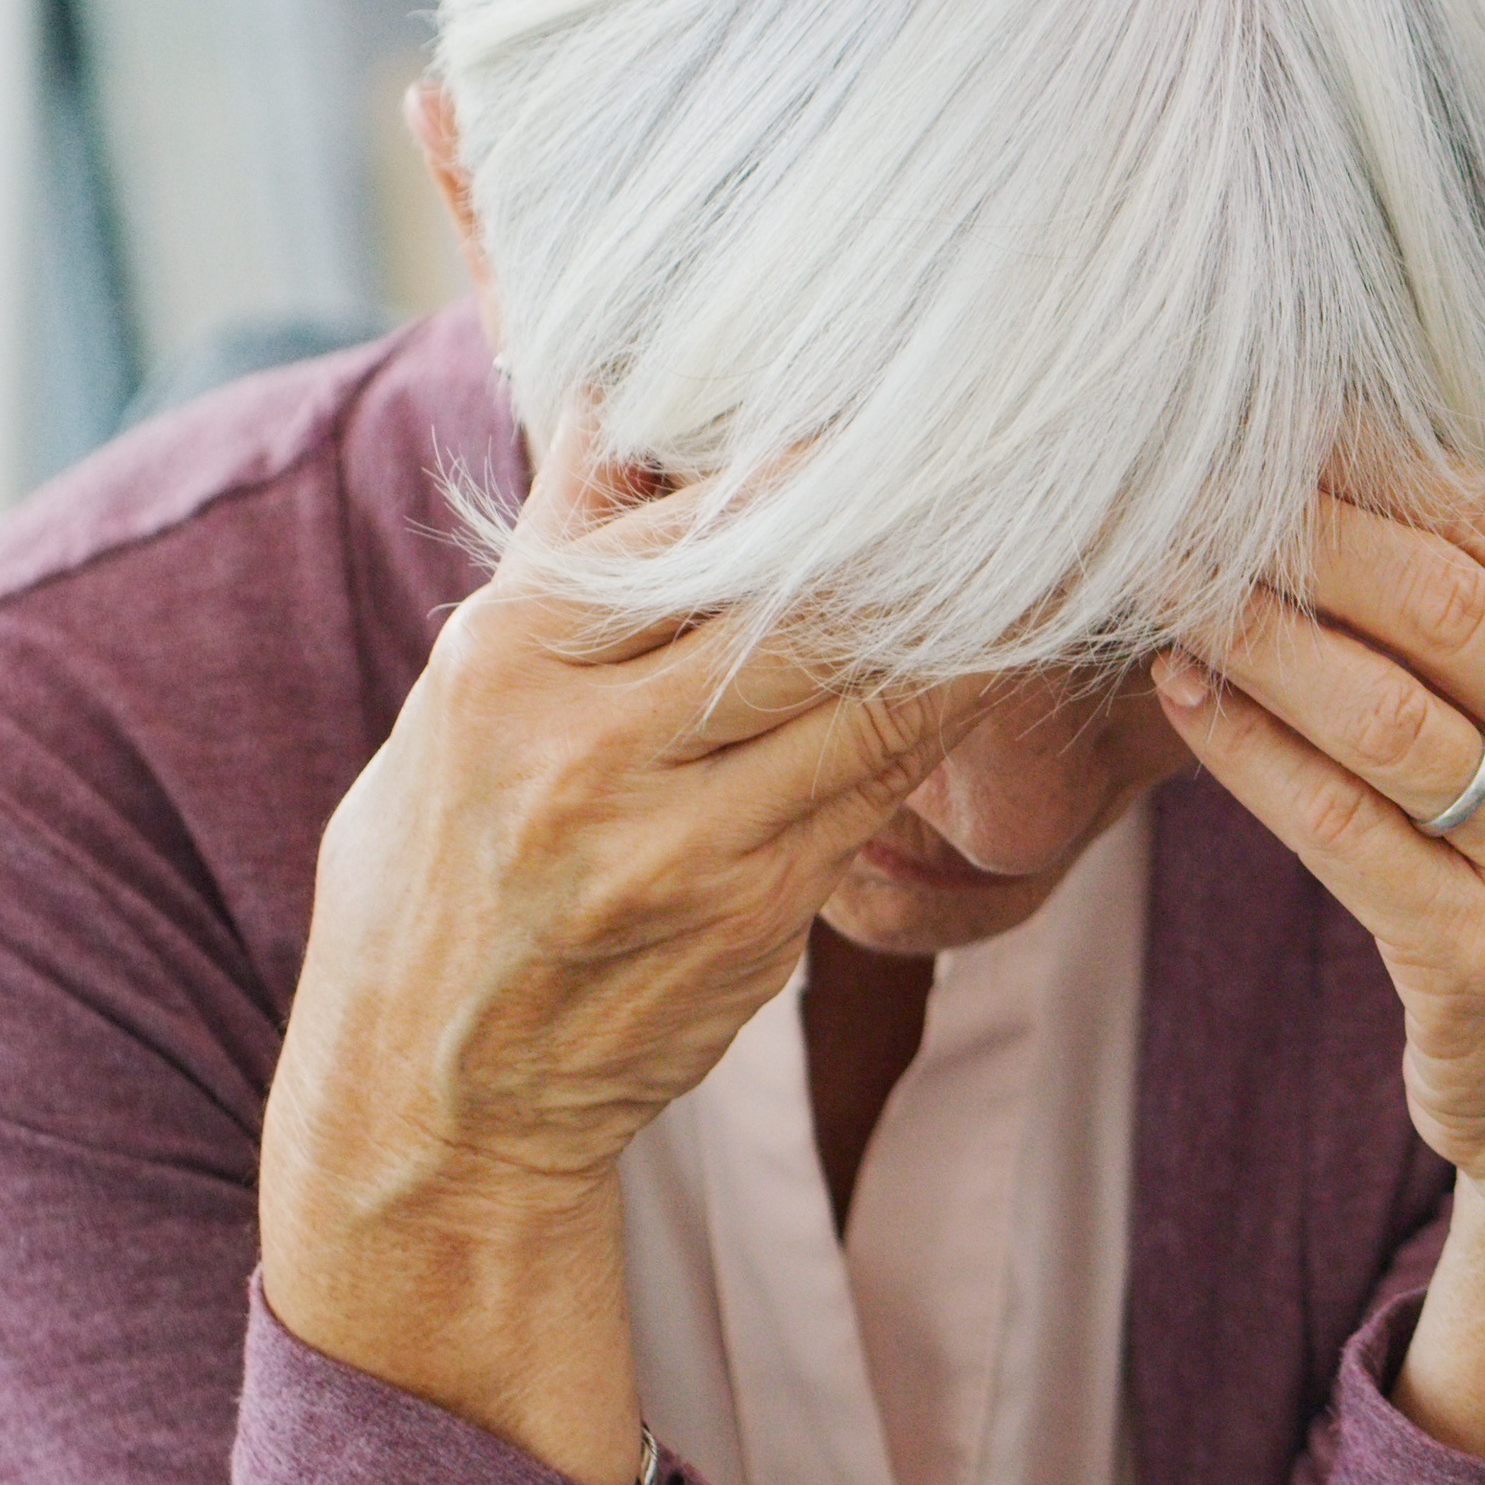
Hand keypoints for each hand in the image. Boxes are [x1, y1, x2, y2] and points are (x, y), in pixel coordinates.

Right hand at [260, 416, 1010, 1484]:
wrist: (431, 1095)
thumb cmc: (441, 867)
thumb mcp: (460, 695)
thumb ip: (558, 551)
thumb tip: (621, 388)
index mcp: (504, 662)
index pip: (689, 524)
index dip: (816, 462)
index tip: (912, 400)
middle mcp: (588, 749)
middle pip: (802, 600)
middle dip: (919, 529)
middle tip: (1025, 453)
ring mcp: (681, 844)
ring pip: (872, 694)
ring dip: (971, 618)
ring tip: (1053, 536)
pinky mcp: (757, 915)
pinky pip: (880, 788)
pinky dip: (943, 716)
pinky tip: (1002, 658)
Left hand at [1155, 489, 1484, 1462]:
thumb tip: (1358, 464)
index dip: (1373, 463)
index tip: (1264, 416)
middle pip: (1440, 608)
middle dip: (1298, 535)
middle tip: (1182, 482)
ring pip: (1380, 714)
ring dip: (1254, 635)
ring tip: (1161, 579)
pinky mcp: (1481, 958)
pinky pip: (1335, 827)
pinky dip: (1246, 750)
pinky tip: (1184, 696)